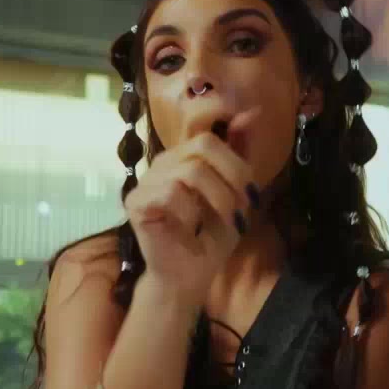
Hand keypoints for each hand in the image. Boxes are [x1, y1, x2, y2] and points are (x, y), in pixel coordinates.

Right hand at [123, 108, 261, 306]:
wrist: (190, 276)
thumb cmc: (212, 236)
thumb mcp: (237, 192)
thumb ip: (241, 154)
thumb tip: (252, 112)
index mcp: (184, 157)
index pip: (209, 136)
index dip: (235, 161)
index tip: (251, 192)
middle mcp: (163, 163)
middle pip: (202, 145)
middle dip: (232, 177)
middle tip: (242, 207)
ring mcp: (146, 181)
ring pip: (189, 170)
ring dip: (217, 198)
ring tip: (223, 220)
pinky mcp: (136, 202)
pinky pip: (170, 193)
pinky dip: (190, 212)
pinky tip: (192, 228)